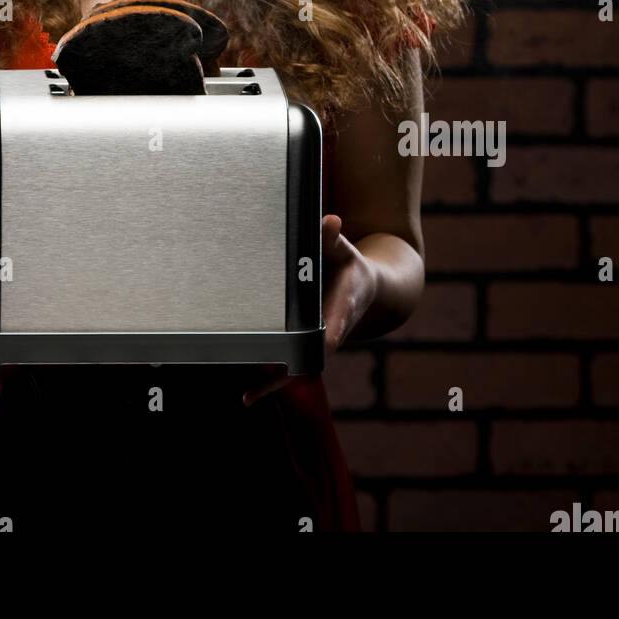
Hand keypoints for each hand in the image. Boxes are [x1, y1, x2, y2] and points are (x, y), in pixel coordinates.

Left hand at [242, 214, 377, 407]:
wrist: (367, 286)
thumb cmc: (351, 266)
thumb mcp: (345, 250)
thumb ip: (333, 238)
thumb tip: (330, 221)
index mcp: (340, 311)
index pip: (328, 337)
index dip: (309, 352)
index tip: (294, 366)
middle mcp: (330, 332)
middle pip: (309, 360)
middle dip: (286, 376)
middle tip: (258, 392)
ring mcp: (320, 340)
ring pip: (300, 365)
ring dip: (277, 380)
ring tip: (250, 397)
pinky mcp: (309, 341)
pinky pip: (293, 360)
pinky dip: (275, 376)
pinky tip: (251, 394)